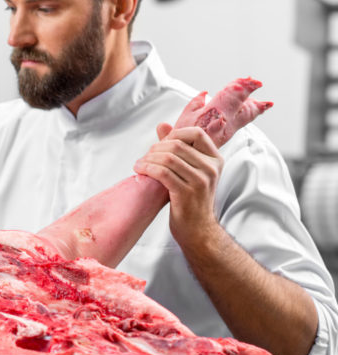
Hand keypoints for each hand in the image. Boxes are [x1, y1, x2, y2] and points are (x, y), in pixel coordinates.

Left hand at [133, 122, 223, 247]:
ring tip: (139, 165)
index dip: (175, 134)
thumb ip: (177, 147)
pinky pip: (163, 173)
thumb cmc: (190, 199)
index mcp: (215, 160)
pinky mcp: (187, 193)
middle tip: (145, 157)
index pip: (196, 133)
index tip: (160, 144)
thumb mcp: (188, 171)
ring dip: (148, 159)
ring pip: (168, 158)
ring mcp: (201, 181)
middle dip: (156, 148)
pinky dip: (147, 169)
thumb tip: (162, 125)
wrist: (197, 229)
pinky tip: (139, 171)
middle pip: (177, 145)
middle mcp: (211, 168)